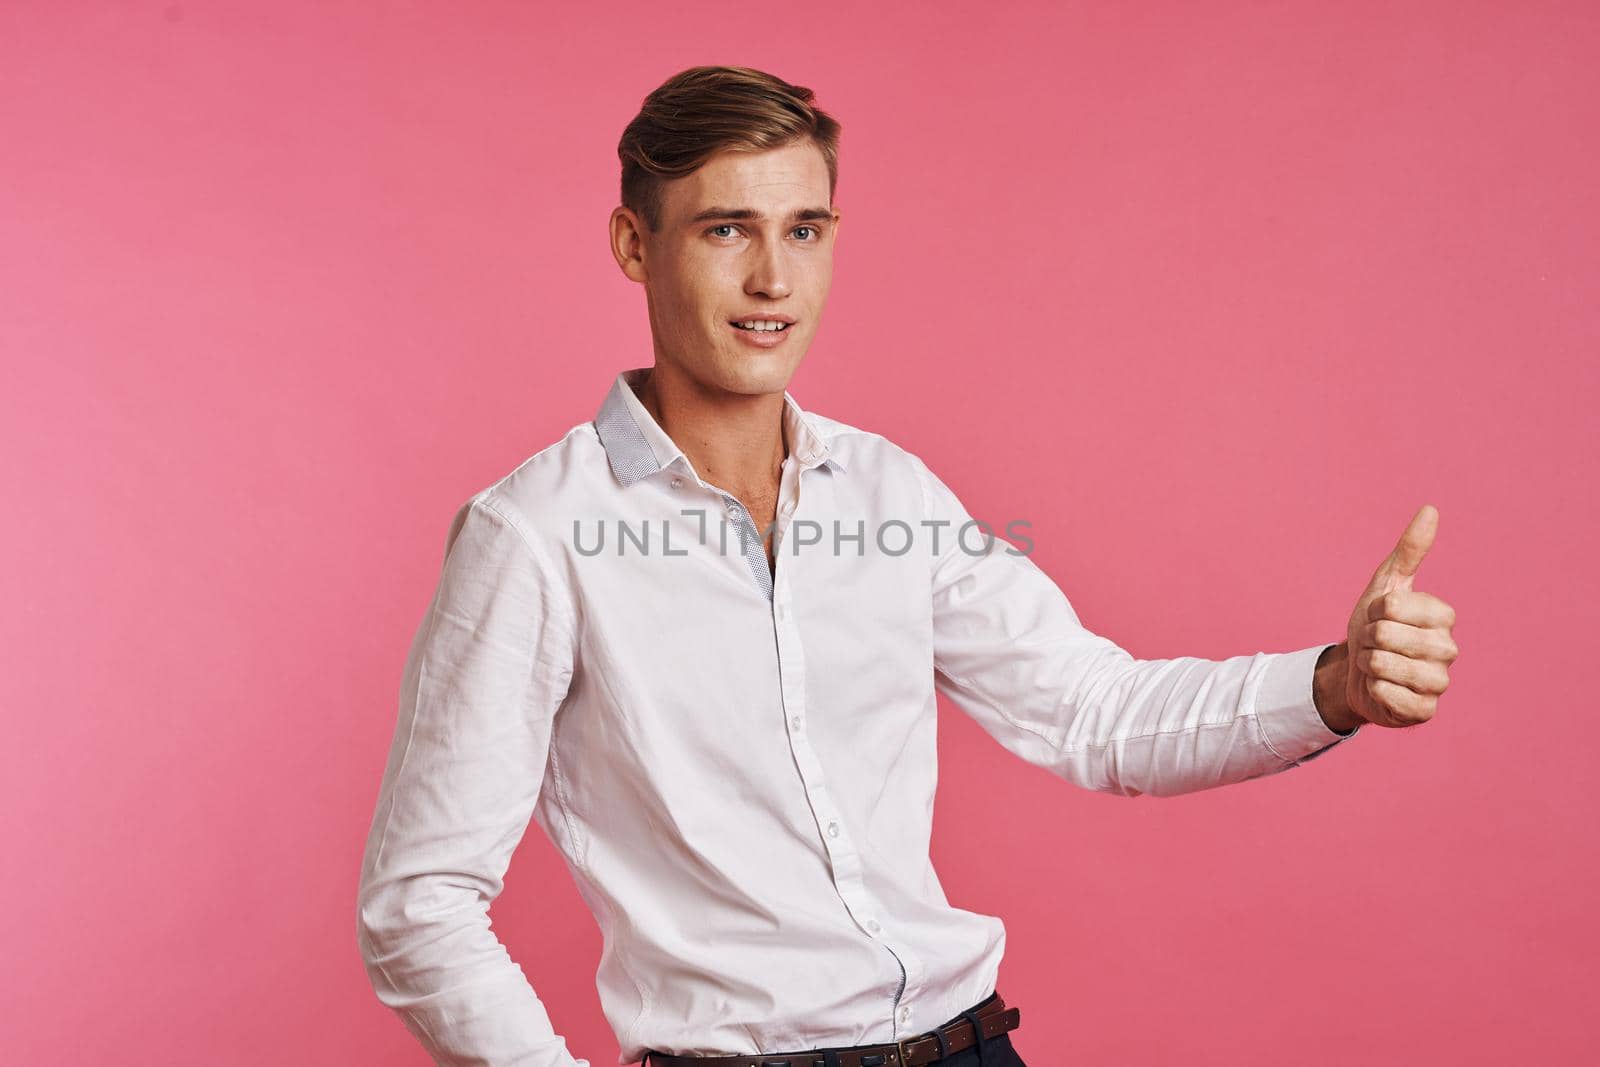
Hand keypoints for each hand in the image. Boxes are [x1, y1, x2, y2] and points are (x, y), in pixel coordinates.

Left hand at [1343, 504, 1458, 727]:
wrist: (1356, 673)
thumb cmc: (1374, 626)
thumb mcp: (1385, 585)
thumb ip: (1409, 551)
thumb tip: (1430, 510)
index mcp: (1443, 616)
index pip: (1393, 605)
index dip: (1374, 611)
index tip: (1380, 617)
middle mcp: (1448, 649)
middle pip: (1385, 636)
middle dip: (1368, 640)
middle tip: (1375, 645)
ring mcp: (1439, 682)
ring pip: (1387, 667)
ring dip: (1369, 665)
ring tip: (1377, 665)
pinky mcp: (1425, 711)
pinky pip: (1388, 696)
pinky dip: (1373, 691)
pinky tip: (1381, 688)